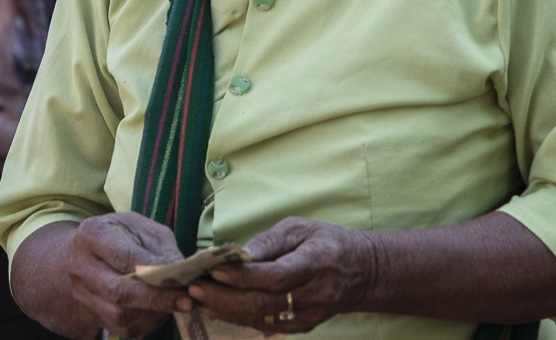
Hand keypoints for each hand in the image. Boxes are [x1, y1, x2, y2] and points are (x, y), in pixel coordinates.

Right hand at [66, 212, 189, 337]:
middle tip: (187, 299)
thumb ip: (159, 246)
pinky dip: (148, 322)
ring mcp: (83, 296)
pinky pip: (122, 328)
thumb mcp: (140, 226)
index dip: (154, 269)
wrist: (82, 254)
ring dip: (156, 313)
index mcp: (93, 235)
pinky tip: (165, 312)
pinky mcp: (93, 316)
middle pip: (119, 291)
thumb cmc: (120, 234)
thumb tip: (181, 270)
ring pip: (121, 315)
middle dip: (157, 298)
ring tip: (181, 305)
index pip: (124, 256)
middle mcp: (82, 268)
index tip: (181, 276)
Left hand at [182, 217, 374, 332]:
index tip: (215, 269)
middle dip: (224, 298)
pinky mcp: (305, 327)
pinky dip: (241, 318)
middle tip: (195, 289)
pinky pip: (267, 326)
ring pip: (261, 318)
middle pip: (263, 303)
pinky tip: (221, 308)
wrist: (361, 270)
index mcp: (315, 262)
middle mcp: (314, 294)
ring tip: (200, 298)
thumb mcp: (301, 227)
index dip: (243, 276)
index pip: (275, 276)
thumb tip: (238, 254)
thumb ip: (270, 242)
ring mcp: (310, 316)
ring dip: (226, 310)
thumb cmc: (326, 241)